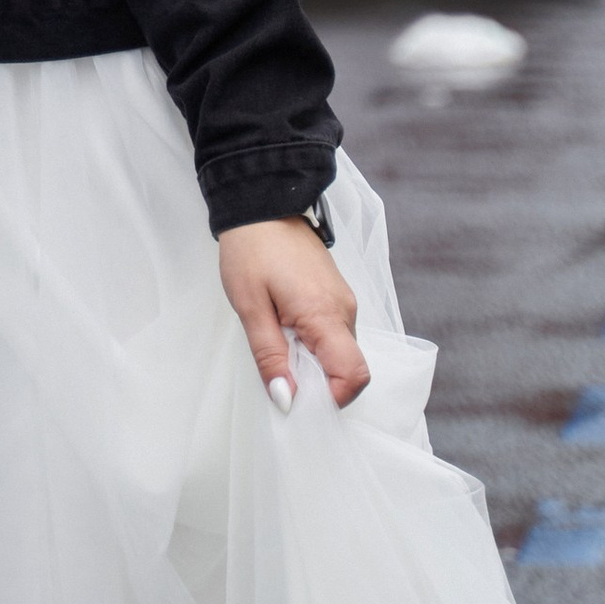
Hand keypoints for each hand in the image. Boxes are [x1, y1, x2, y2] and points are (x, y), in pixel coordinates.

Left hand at [218, 219, 369, 410]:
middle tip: (278, 372)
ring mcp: (343, 302)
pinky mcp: (335, 296)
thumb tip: (286, 400)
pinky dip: (313, 343)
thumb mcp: (250, 307)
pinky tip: (285, 330)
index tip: (298, 399)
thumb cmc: (251, 250)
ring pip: (339, 352)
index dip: (331, 398)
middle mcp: (345, 310)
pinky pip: (333, 334)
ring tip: (277, 343)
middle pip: (347, 368)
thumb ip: (270, 356)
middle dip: (316, 383)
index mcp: (326, 315)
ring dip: (312, 361)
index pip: (354, 376)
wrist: (261, 203)